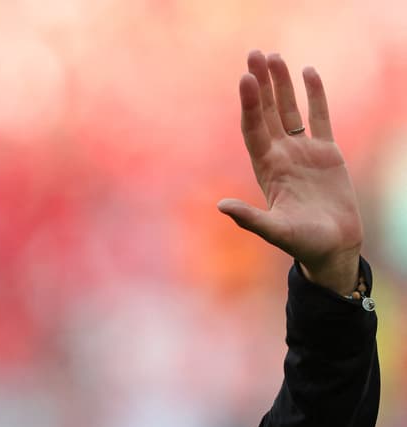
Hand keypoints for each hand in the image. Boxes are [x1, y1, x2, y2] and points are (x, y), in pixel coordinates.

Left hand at [217, 51, 361, 294]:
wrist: (331, 247)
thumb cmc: (302, 243)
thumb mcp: (274, 231)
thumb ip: (250, 218)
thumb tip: (221, 207)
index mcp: (266, 168)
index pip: (253, 129)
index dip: (249, 104)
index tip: (245, 79)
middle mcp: (280, 155)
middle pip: (266, 112)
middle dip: (260, 84)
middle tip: (254, 54)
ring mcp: (302, 152)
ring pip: (289, 110)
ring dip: (281, 84)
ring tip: (273, 56)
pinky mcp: (326, 152)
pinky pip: (319, 116)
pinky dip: (314, 95)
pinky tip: (309, 72)